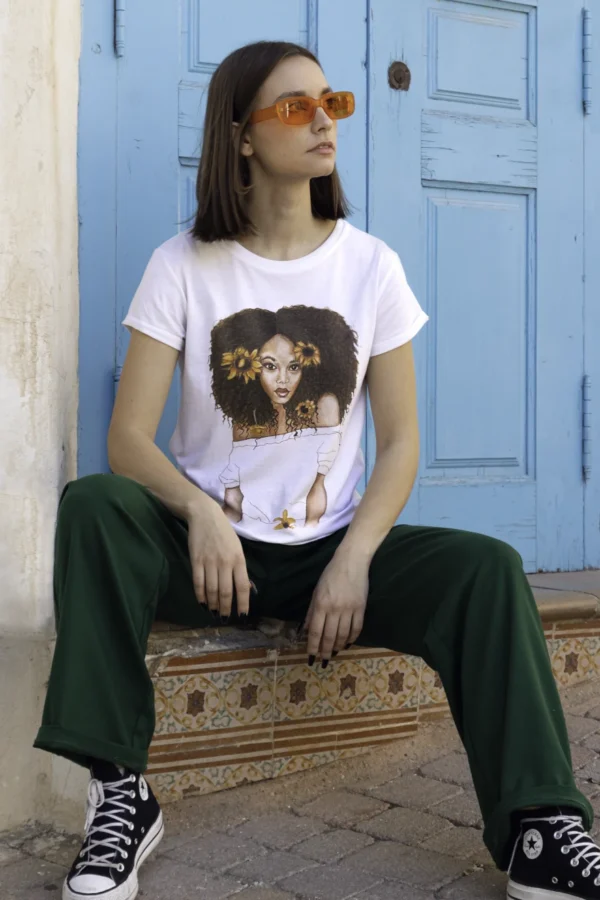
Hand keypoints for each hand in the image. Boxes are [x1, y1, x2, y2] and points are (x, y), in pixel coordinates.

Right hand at [187, 496, 250, 618]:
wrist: (204, 515)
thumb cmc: (224, 532)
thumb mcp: (237, 547)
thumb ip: (240, 567)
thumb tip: (245, 588)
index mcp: (239, 559)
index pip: (243, 586)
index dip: (243, 603)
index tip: (243, 615)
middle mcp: (225, 562)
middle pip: (226, 592)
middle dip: (226, 608)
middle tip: (225, 618)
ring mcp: (210, 562)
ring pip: (212, 590)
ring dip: (214, 604)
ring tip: (214, 613)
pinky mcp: (196, 560)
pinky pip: (198, 582)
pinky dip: (200, 596)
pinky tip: (202, 603)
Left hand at [303, 553, 368, 664]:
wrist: (351, 562)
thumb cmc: (330, 575)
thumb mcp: (316, 591)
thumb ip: (311, 612)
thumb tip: (306, 630)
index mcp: (321, 604)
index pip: (316, 631)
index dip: (313, 646)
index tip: (311, 657)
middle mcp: (335, 609)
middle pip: (329, 636)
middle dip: (325, 651)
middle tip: (323, 661)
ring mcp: (349, 609)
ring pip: (343, 635)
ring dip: (338, 647)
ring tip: (334, 653)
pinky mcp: (361, 608)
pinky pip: (357, 628)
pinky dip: (352, 638)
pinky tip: (347, 643)